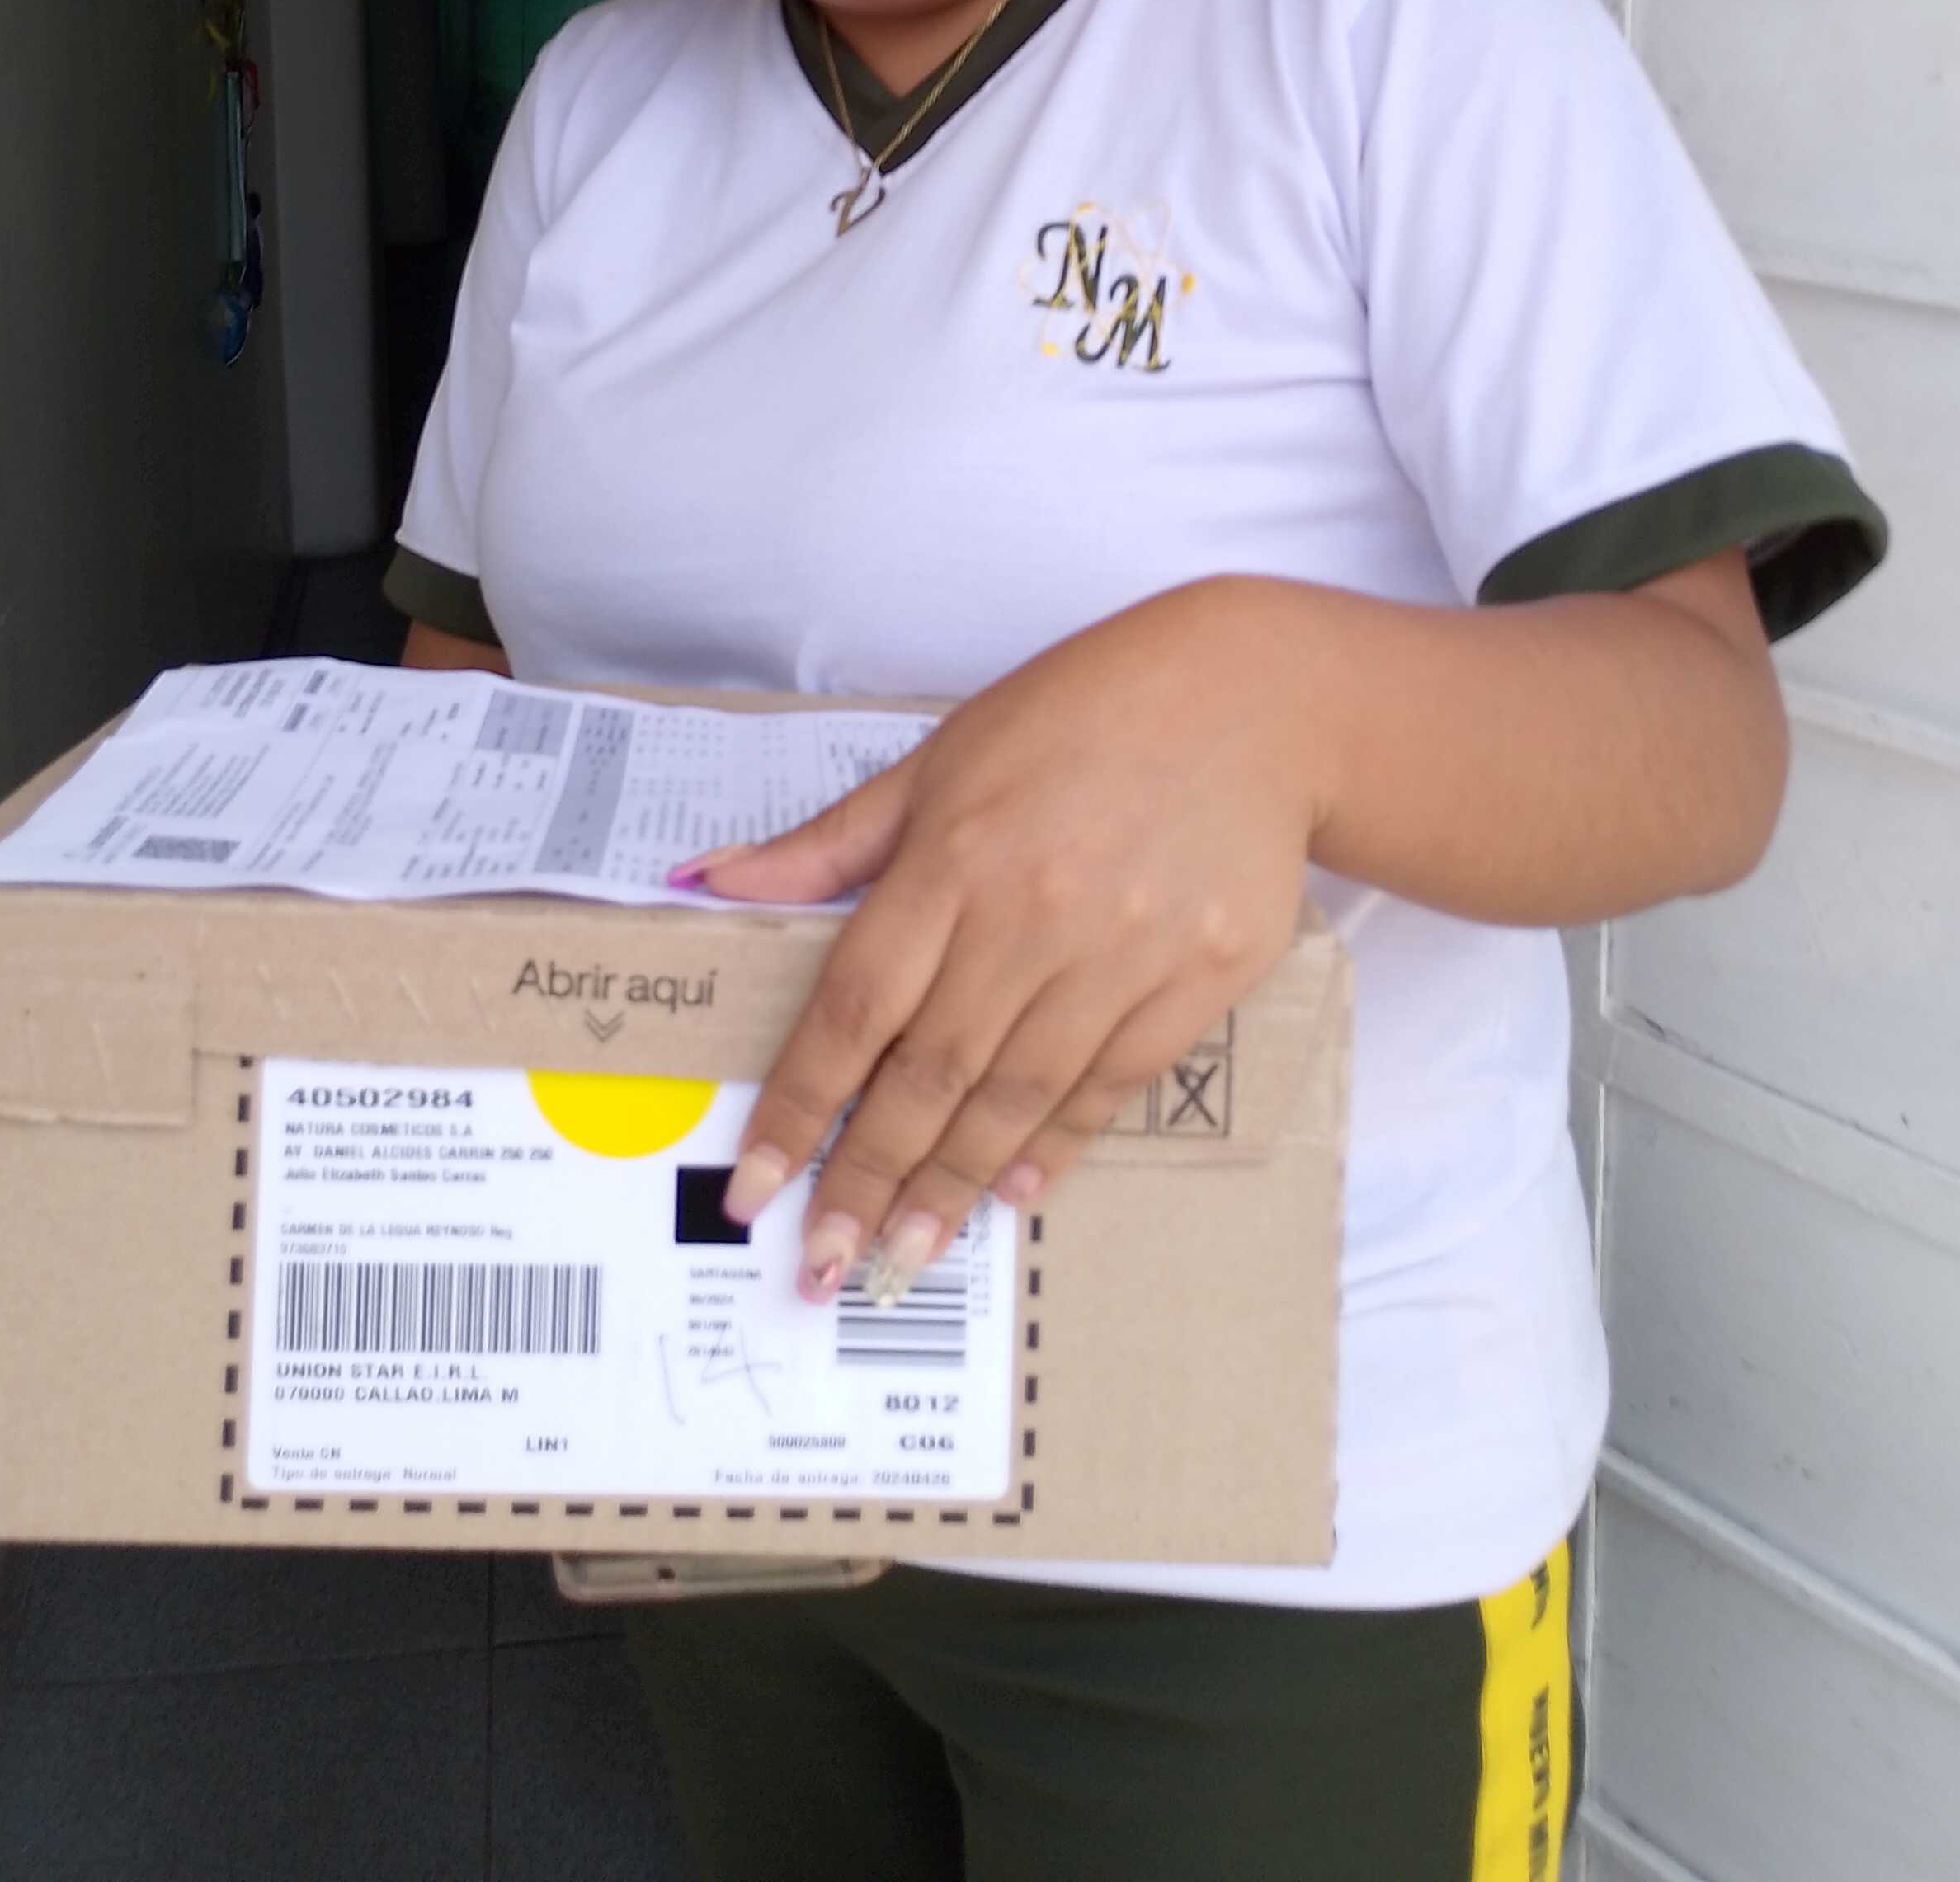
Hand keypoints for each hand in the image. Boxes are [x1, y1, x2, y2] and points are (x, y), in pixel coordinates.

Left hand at [687, 585, 1319, 1305]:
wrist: (1252, 697)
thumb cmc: (1080, 715)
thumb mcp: (941, 757)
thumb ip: (829, 843)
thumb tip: (707, 881)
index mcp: (954, 854)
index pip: (854, 1006)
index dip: (798, 1106)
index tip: (754, 1184)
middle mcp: (1032, 912)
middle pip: (930, 1071)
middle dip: (868, 1176)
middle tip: (823, 1262)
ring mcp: (1122, 951)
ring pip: (1017, 1093)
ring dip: (952, 1182)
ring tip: (905, 1252)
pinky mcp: (1199, 976)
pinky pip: (1113, 1082)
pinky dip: (1059, 1140)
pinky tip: (1013, 1187)